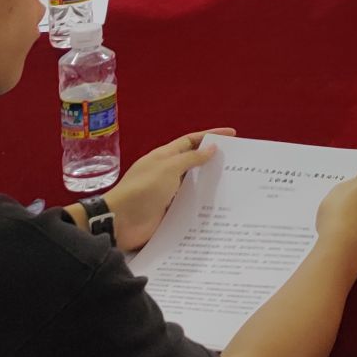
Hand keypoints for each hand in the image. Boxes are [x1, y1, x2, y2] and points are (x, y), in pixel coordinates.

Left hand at [105, 127, 233, 249]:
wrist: (120, 222)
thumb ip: (191, 158)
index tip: (232, 134)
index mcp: (164, 157)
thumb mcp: (168, 168)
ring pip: (194, 184)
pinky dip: (202, 204)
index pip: (191, 141)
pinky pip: (190, 205)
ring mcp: (168, 193)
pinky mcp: (169, 212)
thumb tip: (212, 148)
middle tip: (237, 162)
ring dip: (210, 184)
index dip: (210, 136)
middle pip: (194, 162)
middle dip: (213, 160)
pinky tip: (218, 207)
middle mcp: (167, 173)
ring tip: (234, 185)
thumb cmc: (143, 189)